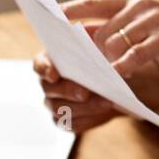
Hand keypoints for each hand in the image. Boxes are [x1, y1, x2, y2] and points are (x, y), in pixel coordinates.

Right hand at [33, 21, 158, 133]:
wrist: (119, 82)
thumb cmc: (104, 56)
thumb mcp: (100, 41)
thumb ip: (90, 36)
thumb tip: (85, 35)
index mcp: (51, 61)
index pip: (39, 65)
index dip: (44, 69)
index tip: (54, 73)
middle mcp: (48, 85)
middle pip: (49, 90)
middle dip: (67, 90)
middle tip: (84, 92)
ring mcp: (55, 104)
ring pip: (60, 109)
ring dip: (83, 106)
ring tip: (105, 100)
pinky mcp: (67, 121)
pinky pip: (72, 123)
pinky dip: (89, 117)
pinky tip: (104, 109)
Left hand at [61, 0, 158, 98]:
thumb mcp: (145, 25)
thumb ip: (118, 29)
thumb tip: (85, 39)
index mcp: (132, 1)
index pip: (94, 3)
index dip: (70, 10)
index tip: (48, 18)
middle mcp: (141, 6)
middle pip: (101, 28)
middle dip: (85, 49)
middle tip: (72, 64)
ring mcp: (156, 20)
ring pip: (117, 41)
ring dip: (104, 60)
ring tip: (95, 75)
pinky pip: (139, 53)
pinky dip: (125, 65)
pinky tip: (118, 75)